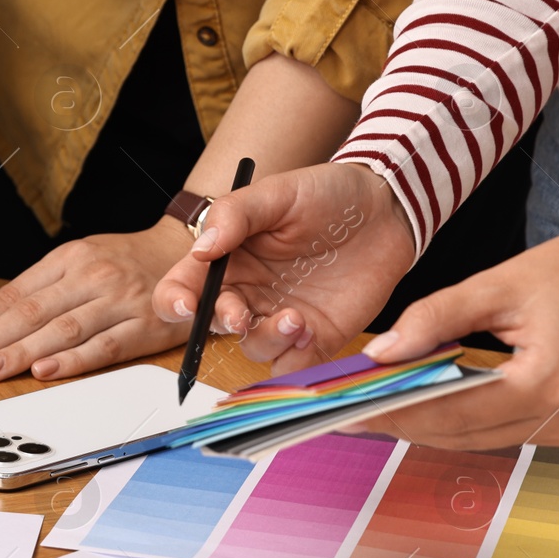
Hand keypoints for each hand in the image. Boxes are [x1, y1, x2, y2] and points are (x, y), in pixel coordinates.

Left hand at [0, 222, 193, 382]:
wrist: (190, 250)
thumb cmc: (126, 261)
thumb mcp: (81, 259)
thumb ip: (43, 290)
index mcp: (66, 259)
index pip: (12, 295)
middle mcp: (89, 276)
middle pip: (29, 313)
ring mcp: (117, 301)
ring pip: (60, 330)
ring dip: (20, 353)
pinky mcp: (144, 326)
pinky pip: (104, 346)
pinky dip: (73, 360)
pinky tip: (45, 372)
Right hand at [153, 162, 416, 371]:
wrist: (385, 209)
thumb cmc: (327, 194)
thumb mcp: (276, 193)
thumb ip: (234, 215)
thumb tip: (201, 249)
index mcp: (226, 260)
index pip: (181, 289)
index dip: (173, 302)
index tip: (187, 305)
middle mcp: (247, 293)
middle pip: (212, 325)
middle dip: (223, 323)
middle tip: (241, 315)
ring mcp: (279, 316)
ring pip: (253, 348)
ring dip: (267, 339)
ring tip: (294, 317)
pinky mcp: (315, 337)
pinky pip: (293, 364)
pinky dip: (296, 359)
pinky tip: (310, 331)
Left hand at [348, 221, 558, 449]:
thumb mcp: (497, 284)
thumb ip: (434, 318)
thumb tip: (380, 354)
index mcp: (548, 383)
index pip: (452, 411)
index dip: (395, 412)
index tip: (347, 411)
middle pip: (461, 433)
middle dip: (403, 421)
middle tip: (348, 412)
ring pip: (477, 438)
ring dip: (428, 423)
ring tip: (375, 407)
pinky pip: (499, 430)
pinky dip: (460, 418)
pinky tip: (423, 403)